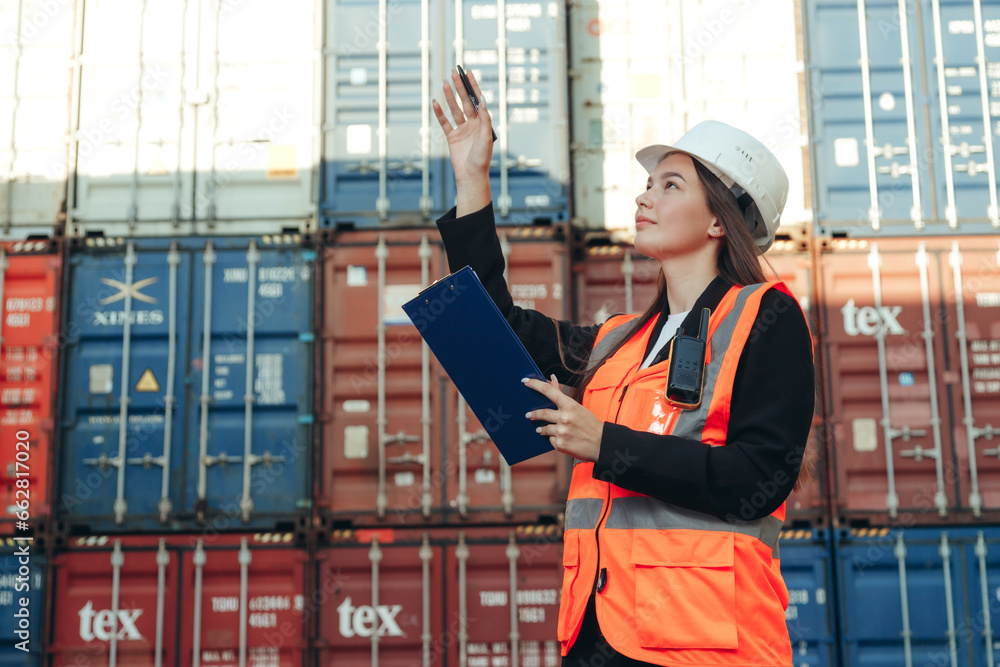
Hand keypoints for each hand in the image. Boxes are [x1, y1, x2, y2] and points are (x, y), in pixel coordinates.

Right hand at [432, 68, 493, 184]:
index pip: (477, 99)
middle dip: (460, 88)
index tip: (468, 72)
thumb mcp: (486, 136)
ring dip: (450, 97)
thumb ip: (485, 118)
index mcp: (483, 122)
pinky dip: (439, 113)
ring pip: (454, 109)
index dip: (473, 85)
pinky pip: (444, 122)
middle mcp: (473, 124)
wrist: (471, 175)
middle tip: (454, 73)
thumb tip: (482, 99)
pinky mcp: (452, 137)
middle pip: (465, 101)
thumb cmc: (482, 158)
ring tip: (445, 84)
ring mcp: (462, 130)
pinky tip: (435, 102)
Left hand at [524, 375, 604, 462]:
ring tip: (542, 430)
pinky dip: (553, 439)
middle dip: (534, 414)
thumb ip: (561, 395)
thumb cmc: (590, 424)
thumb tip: (551, 378)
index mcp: (570, 405)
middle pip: (542, 413)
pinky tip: (562, 439)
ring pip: (544, 428)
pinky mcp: (560, 444)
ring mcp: (562, 431)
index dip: (534, 384)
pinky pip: (550, 440)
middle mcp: (565, 417)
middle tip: (529, 415)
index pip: (548, 390)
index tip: (525, 382)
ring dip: (542, 429)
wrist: (601, 444)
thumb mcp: (577, 407)